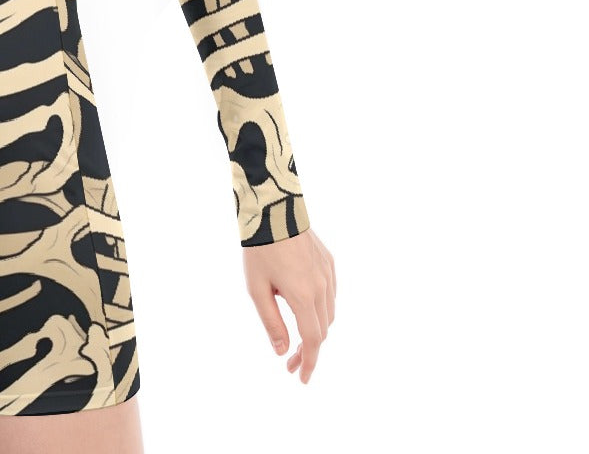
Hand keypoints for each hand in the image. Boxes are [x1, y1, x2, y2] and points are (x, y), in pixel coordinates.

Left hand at [242, 227, 334, 382]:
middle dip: (309, 350)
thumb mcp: (257, 289)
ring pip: (329, 313)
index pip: (313, 340)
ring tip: (298, 337)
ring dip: (316, 329)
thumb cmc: (259, 249)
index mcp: (303, 296)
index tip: (302, 378)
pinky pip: (331, 294)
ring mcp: (328, 274)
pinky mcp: (329, 262)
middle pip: (322, 330)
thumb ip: (272, 322)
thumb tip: (283, 351)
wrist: (273, 209)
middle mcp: (322, 288)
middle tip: (291, 361)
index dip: (309, 362)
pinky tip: (307, 308)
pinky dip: (322, 309)